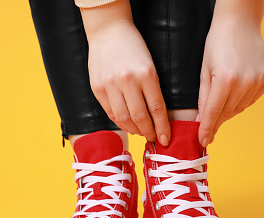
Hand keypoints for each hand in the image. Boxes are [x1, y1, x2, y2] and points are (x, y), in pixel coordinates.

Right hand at [86, 22, 169, 145]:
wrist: (109, 31)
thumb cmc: (133, 47)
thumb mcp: (149, 64)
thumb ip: (152, 89)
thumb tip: (156, 117)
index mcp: (146, 73)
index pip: (157, 108)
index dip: (162, 127)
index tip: (165, 138)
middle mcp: (127, 80)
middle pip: (140, 116)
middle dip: (148, 131)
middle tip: (153, 138)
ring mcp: (110, 85)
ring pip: (124, 118)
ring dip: (134, 130)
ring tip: (140, 133)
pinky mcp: (97, 88)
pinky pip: (110, 112)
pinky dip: (119, 122)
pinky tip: (126, 125)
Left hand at [197, 18, 263, 145]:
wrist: (240, 23)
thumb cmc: (217, 44)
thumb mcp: (203, 71)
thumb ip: (203, 98)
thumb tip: (202, 121)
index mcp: (225, 80)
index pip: (213, 112)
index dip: (207, 129)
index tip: (202, 141)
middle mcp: (245, 82)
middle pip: (226, 113)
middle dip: (215, 122)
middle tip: (206, 131)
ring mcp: (259, 80)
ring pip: (239, 108)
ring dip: (227, 112)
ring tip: (218, 110)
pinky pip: (251, 100)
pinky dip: (240, 102)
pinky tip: (233, 96)